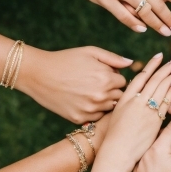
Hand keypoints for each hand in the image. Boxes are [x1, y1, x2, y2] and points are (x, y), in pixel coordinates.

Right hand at [16, 46, 130, 122]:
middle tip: (95, 83)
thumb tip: (131, 63)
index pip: (124, 82)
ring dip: (103, 101)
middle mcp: (100, 96)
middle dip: (112, 90)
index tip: (103, 74)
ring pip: (109, 108)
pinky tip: (82, 100)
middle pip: (119, 97)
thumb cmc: (66, 59)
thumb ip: (113, 58)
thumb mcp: (90, 52)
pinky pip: (96, 117)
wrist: (39, 74)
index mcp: (106, 78)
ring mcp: (90, 109)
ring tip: (89, 91)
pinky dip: (93, 111)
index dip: (114, 77)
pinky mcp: (79, 118)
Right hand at [90, 53, 170, 171]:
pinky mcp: (154, 121)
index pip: (141, 77)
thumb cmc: (113, 138)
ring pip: (161, 90)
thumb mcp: (116, 117)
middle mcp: (135, 101)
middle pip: (154, 80)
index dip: (151, 66)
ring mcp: (145, 110)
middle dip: (166, 70)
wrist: (115, 154)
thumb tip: (135, 96)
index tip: (159, 57)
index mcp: (125, 99)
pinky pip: (167, 104)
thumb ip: (127, 105)